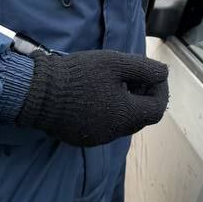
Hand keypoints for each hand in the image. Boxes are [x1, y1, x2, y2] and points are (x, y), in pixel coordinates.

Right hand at [16, 50, 168, 146]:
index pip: (157, 108)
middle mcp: (114, 133)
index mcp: (126, 116)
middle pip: (140, 117)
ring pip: (122, 122)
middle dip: (143, 95)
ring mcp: (96, 138)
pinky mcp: (81, 137)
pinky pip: (104, 126)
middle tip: (133, 75)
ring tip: (113, 83)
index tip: (150, 73)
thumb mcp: (115, 63)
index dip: (159, 89)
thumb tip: (163, 73)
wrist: (39, 91)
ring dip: (125, 104)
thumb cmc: (79, 74)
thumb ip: (144, 68)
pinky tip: (96, 95)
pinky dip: (108, 112)